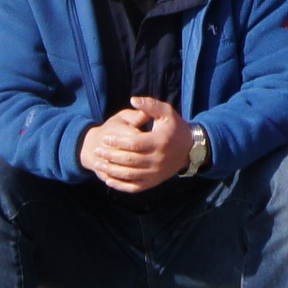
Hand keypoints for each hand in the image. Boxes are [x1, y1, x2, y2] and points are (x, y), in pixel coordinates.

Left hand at [79, 97, 195, 192]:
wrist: (190, 149)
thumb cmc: (175, 128)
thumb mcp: (167, 112)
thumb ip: (150, 105)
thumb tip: (133, 100)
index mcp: (160, 142)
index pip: (135, 143)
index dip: (118, 141)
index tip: (105, 138)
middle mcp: (158, 160)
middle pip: (130, 160)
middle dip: (111, 155)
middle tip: (97, 150)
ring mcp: (156, 173)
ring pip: (130, 175)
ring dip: (112, 170)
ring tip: (99, 163)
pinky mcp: (154, 182)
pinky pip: (134, 187)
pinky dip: (120, 185)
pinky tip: (109, 179)